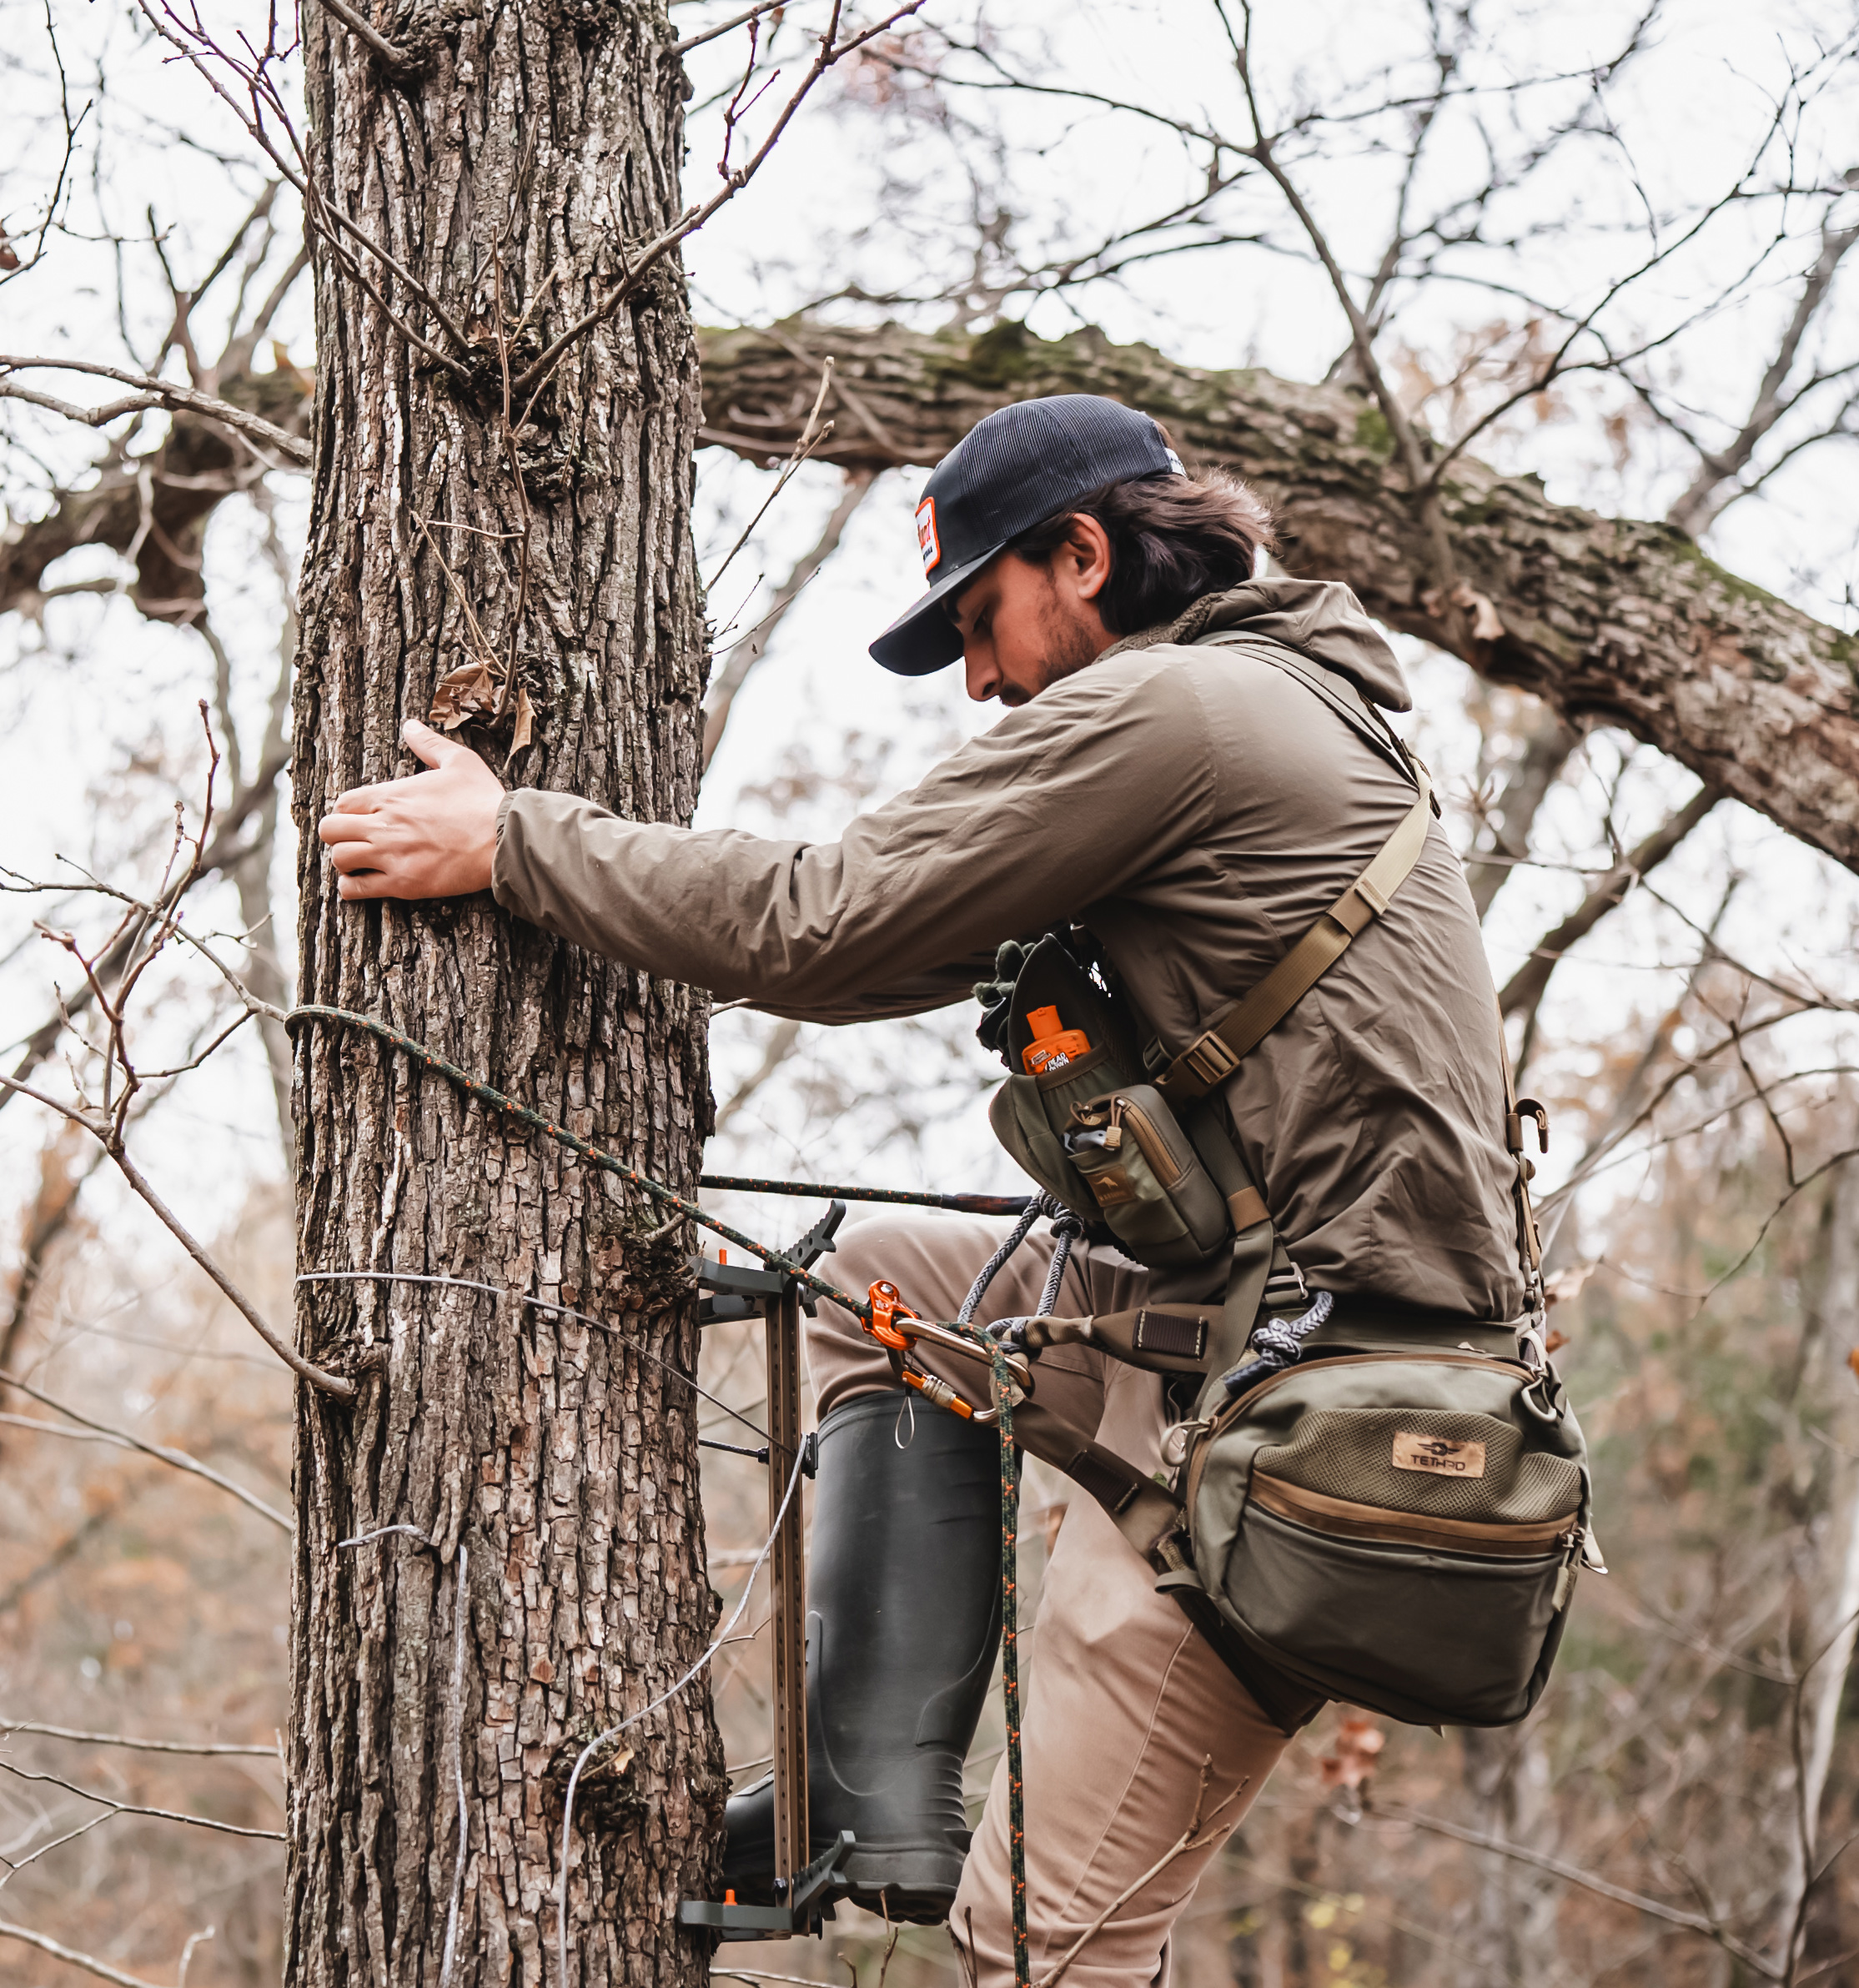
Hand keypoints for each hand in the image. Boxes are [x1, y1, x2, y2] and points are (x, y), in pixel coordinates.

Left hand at [318, 720, 503, 900]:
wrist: (503, 839)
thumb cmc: (483, 801)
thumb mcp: (459, 761)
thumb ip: (429, 744)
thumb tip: (410, 726)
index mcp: (391, 795)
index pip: (342, 803)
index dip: (347, 811)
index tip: (362, 818)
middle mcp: (383, 825)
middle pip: (330, 830)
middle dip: (338, 834)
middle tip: (356, 839)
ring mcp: (390, 856)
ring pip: (339, 859)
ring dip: (345, 861)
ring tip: (361, 862)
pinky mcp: (402, 883)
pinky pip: (355, 889)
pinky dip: (353, 887)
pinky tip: (363, 882)